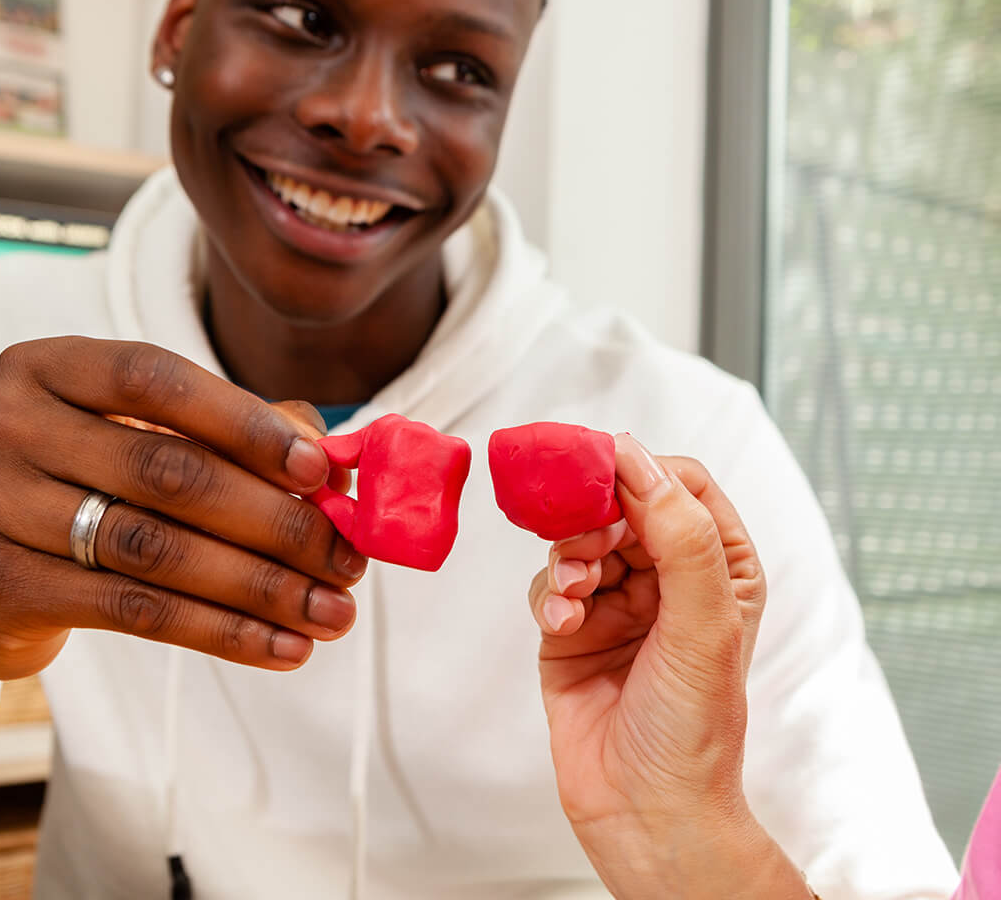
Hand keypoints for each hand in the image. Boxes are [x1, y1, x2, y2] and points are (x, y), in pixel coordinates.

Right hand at [0, 336, 365, 680]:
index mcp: (55, 370)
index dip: (246, 423)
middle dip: (277, 522)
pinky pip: (134, 611)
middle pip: (169, 473)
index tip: (321, 469)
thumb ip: (234, 429)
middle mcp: (13, 428)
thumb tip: (331, 461)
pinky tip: (282, 646)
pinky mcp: (2, 586)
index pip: (156, 380)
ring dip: (262, 588)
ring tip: (331, 614)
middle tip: (347, 561)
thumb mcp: (139, 432)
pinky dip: (222, 631)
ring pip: (158, 550)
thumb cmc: (86, 476)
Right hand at [528, 435, 810, 898]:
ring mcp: (617, 601)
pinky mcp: (572, 627)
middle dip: (596, 518)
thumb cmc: (694, 727)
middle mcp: (668, 577)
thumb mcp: (704, 621)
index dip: (641, 470)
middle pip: (621, 504)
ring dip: (570, 558)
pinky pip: (550, 584)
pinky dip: (550, 595)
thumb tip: (635, 457)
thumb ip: (680, 535)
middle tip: (584, 545)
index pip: (681, 485)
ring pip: (579, 539)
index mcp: (718, 566)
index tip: (600, 470)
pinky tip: (563, 623)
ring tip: (576, 595)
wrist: (646, 812)